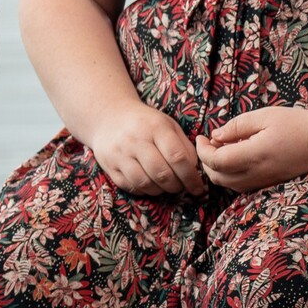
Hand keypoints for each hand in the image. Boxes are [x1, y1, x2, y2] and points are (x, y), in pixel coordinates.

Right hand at [86, 102, 205, 196]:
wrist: (109, 117)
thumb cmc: (145, 123)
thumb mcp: (168, 125)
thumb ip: (184, 146)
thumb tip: (194, 170)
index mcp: (155, 128)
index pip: (178, 157)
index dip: (191, 177)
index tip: (198, 188)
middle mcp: (135, 140)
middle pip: (162, 173)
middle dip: (176, 186)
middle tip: (181, 186)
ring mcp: (119, 153)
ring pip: (145, 182)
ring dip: (160, 190)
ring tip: (165, 186)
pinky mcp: (108, 165)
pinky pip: (129, 185)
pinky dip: (143, 190)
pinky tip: (149, 185)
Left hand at [197, 106, 307, 193]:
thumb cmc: (296, 124)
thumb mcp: (264, 116)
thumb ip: (236, 126)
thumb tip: (214, 136)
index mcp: (255, 155)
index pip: (216, 162)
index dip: (202, 151)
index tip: (200, 137)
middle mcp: (258, 173)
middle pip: (217, 177)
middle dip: (205, 161)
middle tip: (207, 142)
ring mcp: (264, 181)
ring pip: (227, 184)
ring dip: (216, 169)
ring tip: (220, 148)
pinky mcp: (269, 183)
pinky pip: (240, 186)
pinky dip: (229, 175)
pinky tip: (234, 157)